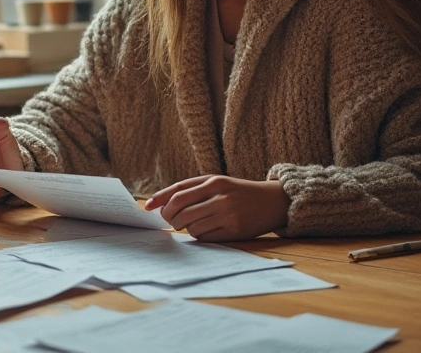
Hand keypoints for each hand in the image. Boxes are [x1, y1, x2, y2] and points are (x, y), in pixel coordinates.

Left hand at [144, 175, 289, 241]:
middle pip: (180, 210)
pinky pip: (205, 237)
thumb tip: (159, 204)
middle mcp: (219, 197)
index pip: (178, 192)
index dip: (160, 200)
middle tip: (171, 220)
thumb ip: (190, 189)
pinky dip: (199, 235)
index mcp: (213, 181)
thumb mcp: (217, 182)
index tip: (147, 207)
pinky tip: (206, 229)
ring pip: (191, 226)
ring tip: (193, 223)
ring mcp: (227, 214)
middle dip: (170, 218)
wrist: (272, 201)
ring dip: (185, 228)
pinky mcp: (234, 231)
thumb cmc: (237, 192)